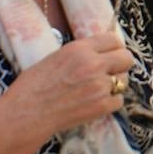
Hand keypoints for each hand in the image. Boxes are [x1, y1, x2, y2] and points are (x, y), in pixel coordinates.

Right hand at [10, 32, 134, 137]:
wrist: (25, 114)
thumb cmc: (32, 86)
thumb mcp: (55, 57)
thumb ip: (80, 53)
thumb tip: (99, 52)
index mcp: (80, 49)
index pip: (114, 39)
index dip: (113, 48)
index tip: (110, 54)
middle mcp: (93, 64)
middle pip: (126, 58)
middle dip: (120, 65)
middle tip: (110, 72)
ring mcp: (99, 86)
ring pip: (124, 80)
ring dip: (114, 85)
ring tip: (97, 90)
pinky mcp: (102, 106)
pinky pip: (119, 100)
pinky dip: (110, 103)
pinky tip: (95, 103)